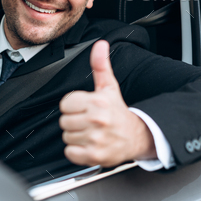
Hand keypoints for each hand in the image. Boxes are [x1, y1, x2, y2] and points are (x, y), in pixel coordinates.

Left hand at [59, 40, 155, 166]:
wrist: (136, 137)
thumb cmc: (118, 111)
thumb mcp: (109, 87)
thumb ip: (101, 65)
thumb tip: (100, 45)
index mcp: (98, 102)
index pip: (65, 104)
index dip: (73, 106)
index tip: (85, 108)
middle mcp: (97, 120)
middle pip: (64, 121)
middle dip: (74, 121)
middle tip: (89, 121)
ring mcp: (96, 139)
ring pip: (66, 136)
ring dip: (76, 136)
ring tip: (91, 132)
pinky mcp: (94, 156)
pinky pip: (70, 152)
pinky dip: (77, 151)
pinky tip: (89, 144)